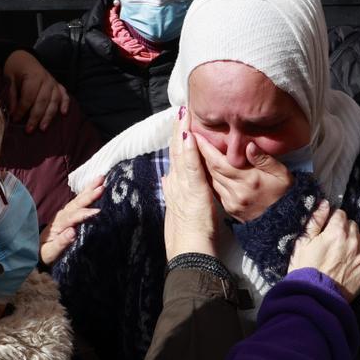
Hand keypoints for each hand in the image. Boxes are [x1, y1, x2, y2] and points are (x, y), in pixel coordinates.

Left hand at [3, 50, 70, 132]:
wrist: (23, 56)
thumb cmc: (15, 67)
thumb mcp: (9, 79)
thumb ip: (12, 96)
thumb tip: (13, 113)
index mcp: (33, 76)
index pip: (29, 97)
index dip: (22, 110)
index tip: (15, 119)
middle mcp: (46, 79)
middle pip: (42, 102)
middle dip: (35, 117)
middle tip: (29, 129)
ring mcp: (53, 82)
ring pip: (54, 101)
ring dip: (49, 116)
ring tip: (43, 128)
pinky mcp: (57, 84)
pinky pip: (64, 95)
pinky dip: (65, 104)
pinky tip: (64, 113)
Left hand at [40, 175, 103, 264]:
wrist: (37, 251)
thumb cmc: (46, 253)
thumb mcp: (51, 252)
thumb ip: (61, 242)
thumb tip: (73, 232)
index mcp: (58, 225)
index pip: (73, 218)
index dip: (84, 214)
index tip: (97, 212)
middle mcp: (62, 216)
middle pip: (76, 203)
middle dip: (89, 194)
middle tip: (102, 186)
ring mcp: (65, 213)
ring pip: (78, 199)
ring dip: (89, 188)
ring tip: (101, 178)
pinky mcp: (69, 214)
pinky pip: (79, 201)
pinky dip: (87, 192)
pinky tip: (95, 186)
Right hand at [162, 106, 219, 259]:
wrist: (187, 250)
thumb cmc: (187, 234)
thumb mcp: (179, 208)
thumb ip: (173, 191)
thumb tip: (166, 178)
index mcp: (174, 185)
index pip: (175, 156)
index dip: (176, 138)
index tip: (179, 121)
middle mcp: (175, 182)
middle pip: (175, 150)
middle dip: (177, 129)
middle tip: (180, 109)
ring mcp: (182, 186)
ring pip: (180, 154)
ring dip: (181, 132)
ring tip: (182, 113)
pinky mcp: (193, 191)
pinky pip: (190, 167)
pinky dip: (188, 150)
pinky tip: (188, 135)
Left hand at [193, 137, 292, 222]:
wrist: (284, 220)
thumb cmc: (285, 192)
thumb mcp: (282, 173)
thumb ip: (264, 159)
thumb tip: (248, 145)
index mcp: (250, 180)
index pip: (220, 162)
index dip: (205, 148)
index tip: (196, 134)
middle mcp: (237, 192)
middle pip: (211, 170)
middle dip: (199, 153)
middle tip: (191, 137)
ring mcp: (231, 202)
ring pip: (210, 180)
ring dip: (201, 165)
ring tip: (194, 149)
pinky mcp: (229, 208)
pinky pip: (214, 189)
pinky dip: (208, 177)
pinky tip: (204, 168)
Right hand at [289, 201, 359, 301]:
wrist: (313, 298)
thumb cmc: (304, 270)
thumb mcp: (302, 243)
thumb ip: (315, 221)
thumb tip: (324, 203)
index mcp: (336, 231)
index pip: (340, 214)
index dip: (332, 221)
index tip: (327, 229)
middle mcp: (352, 241)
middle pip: (353, 225)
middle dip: (344, 230)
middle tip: (333, 243)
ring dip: (358, 241)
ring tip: (347, 251)